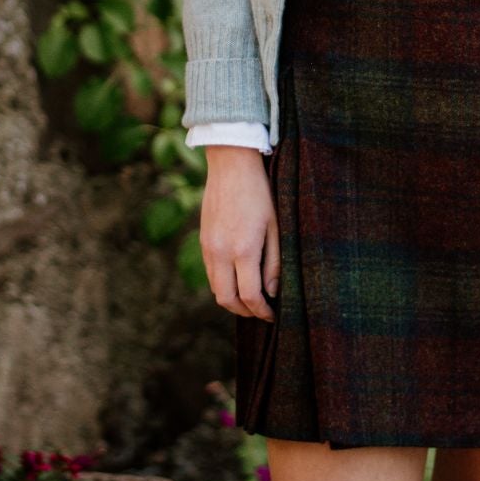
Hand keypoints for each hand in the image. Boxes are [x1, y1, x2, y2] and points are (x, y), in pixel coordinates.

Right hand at [199, 148, 279, 321]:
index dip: (261, 311)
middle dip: (245, 312)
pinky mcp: (203, 241)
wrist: (231, 165)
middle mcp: (220, 252)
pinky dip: (223, 283)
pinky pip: (210, 273)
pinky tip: (239, 278)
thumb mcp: (276, 227)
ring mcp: (208, 247)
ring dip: (232, 299)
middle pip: (227, 299)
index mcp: (243, 249)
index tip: (273, 315)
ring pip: (215, 289)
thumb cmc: (260, 193)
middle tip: (262, 312)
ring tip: (252, 297)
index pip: (249, 295)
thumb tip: (272, 292)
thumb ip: (274, 263)